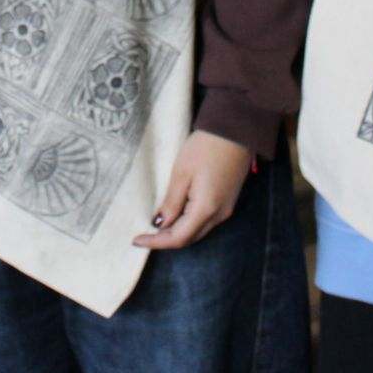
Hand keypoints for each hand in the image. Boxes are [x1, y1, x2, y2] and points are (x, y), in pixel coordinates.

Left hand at [133, 130, 252, 249]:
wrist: (235, 130)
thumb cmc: (205, 148)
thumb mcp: (182, 173)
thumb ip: (171, 203)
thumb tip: (160, 224)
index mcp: (206, 209)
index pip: (178, 238)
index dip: (157, 242)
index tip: (137, 240)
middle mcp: (219, 215)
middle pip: (190, 238)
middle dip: (166, 240)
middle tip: (144, 234)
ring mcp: (226, 209)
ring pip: (198, 231)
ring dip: (178, 232)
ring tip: (156, 226)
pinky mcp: (228, 200)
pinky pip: (206, 220)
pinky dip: (189, 223)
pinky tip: (176, 215)